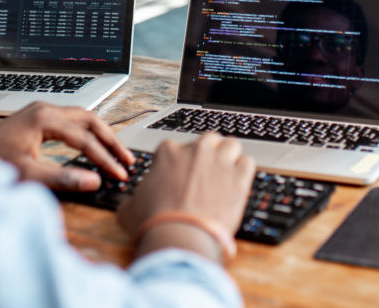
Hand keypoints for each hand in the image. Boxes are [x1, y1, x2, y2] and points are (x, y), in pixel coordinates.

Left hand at [0, 102, 133, 191]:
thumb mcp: (26, 174)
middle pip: (89, 120)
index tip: (119, 174)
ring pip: (82, 118)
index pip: (85, 138)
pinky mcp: (36, 119)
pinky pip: (71, 122)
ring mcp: (40, 112)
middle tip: (127, 160)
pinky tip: (93, 146)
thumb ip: (62, 178)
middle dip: (111, 140)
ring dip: (101, 135)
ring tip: (116, 153)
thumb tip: (94, 181)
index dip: (105, 158)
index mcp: (44, 118)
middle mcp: (44, 109)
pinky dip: (87, 133)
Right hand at [116, 133, 254, 258]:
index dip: (180, 163)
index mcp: (168, 152)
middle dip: (208, 154)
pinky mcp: (239, 177)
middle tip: (206, 173)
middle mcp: (196, 150)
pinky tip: (238, 184)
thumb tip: (130, 204)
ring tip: (225, 174)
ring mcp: (219, 161)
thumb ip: (132, 199)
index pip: (177, 147)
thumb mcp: (130, 209)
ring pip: (231, 145)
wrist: (179, 237)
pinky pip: (248, 162)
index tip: (181, 177)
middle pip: (208, 140)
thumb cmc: (153, 223)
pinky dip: (244, 171)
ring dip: (229, 157)